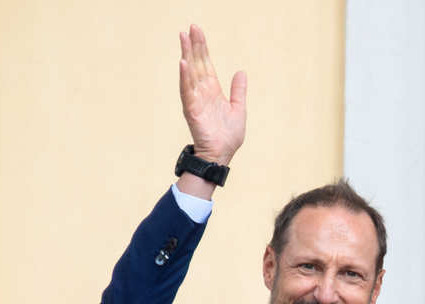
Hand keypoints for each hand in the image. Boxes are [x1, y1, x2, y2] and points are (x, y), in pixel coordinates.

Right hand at [179, 25, 245, 165]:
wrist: (222, 155)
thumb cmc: (228, 136)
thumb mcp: (239, 108)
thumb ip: (238, 90)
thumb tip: (241, 72)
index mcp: (213, 90)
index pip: (206, 64)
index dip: (202, 48)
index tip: (197, 31)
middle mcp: (202, 92)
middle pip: (196, 63)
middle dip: (193, 45)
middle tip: (190, 27)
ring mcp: (196, 99)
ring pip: (190, 72)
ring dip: (186, 55)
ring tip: (183, 37)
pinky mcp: (192, 109)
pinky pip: (187, 91)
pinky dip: (185, 77)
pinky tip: (183, 63)